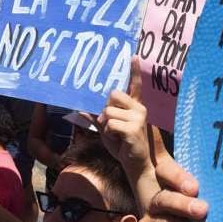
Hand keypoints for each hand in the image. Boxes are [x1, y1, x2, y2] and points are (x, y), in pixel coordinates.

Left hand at [97, 57, 151, 175]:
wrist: (137, 165)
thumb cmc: (124, 148)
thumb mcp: (108, 132)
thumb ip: (98, 120)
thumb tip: (83, 110)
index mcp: (135, 107)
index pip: (135, 85)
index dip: (134, 71)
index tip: (134, 56)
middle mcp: (139, 108)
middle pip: (112, 95)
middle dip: (106, 111)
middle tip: (112, 126)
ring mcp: (138, 117)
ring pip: (107, 112)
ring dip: (106, 126)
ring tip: (116, 136)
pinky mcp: (134, 128)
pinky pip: (110, 124)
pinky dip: (109, 134)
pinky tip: (119, 141)